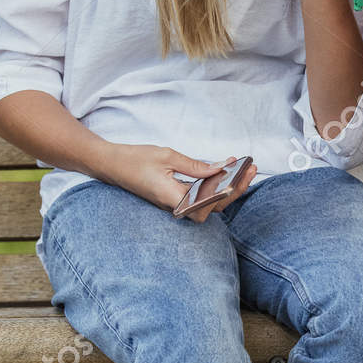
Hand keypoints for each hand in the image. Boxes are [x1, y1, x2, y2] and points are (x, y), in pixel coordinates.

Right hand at [107, 144, 257, 221]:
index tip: (241, 176)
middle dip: (235, 189)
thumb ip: (195, 166)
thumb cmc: (136, 160)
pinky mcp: (176, 198)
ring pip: (209, 203)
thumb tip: (221, 170)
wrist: (111, 165)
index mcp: (173, 198)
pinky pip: (201, 197)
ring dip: (228, 188)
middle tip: (251, 168)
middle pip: (213, 206)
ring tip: (245, 169)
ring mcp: (176, 204)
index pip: (207, 204)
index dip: (228, 192)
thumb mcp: (168, 156)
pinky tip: (226, 172)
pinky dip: (215, 186)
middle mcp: (175, 206)